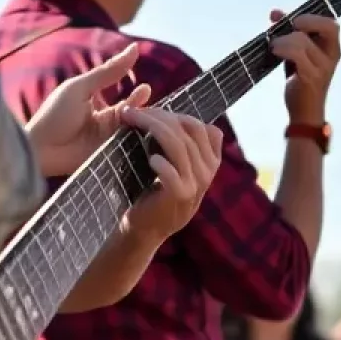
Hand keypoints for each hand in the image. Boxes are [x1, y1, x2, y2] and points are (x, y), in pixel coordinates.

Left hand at [25, 42, 151, 176]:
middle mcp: (107, 126)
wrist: (38, 148)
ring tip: (150, 122)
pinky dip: (138, 145)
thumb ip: (108, 71)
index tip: (145, 89)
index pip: (128, 102)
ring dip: (144, 128)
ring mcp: (108, 144)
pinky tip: (146, 138)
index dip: (139, 96)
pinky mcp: (108, 161)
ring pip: (135, 134)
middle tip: (152, 109)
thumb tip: (135, 48)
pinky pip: (129, 152)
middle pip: (135, 119)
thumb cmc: (54, 114)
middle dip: (146, 113)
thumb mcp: (82, 87)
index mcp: (100, 108)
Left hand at [118, 105, 222, 242]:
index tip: (149, 109)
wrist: (146, 230)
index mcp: (210, 160)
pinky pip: (171, 174)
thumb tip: (170, 114)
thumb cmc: (155, 192)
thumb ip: (181, 145)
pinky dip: (160, 164)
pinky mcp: (179, 197)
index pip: (200, 127)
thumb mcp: (177, 168)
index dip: (176, 114)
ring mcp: (196, 185)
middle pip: (188, 131)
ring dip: (151, 128)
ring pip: (178, 146)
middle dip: (158, 116)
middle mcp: (208, 171)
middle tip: (131, 111)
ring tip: (130, 121)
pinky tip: (150, 159)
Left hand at [270, 10, 340, 123]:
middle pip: (328, 26)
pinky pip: (297, 54)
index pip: (331, 23)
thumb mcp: (298, 53)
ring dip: (283, 39)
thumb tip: (275, 12)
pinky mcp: (312, 77)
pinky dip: (283, 49)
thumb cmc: (301, 80)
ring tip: (274, 47)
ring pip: (303, 40)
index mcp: (333, 48)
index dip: (311, 17)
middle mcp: (333, 55)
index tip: (292, 19)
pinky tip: (275, 53)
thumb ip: (289, 32)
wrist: (305, 112)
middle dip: (304, 22)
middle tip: (288, 29)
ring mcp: (324, 67)